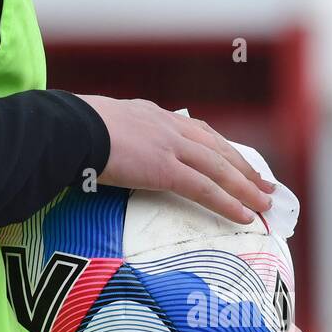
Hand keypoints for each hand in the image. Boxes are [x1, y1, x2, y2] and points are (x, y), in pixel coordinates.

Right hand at [75, 95, 274, 224]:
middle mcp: (166, 125)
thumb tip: (95, 154)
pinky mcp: (166, 168)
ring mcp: (169, 145)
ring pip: (219, 168)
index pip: (195, 130)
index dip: (218, 147)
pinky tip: (245, 216)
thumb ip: (107, 139)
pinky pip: (206, 189)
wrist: (65, 128)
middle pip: (216, 147)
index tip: (234, 159)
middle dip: (243, 166)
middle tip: (264, 182)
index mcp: (150, 115)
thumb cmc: (65, 130)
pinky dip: (228, 203)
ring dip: (246, 186)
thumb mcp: (93, 127)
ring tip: (266, 202)